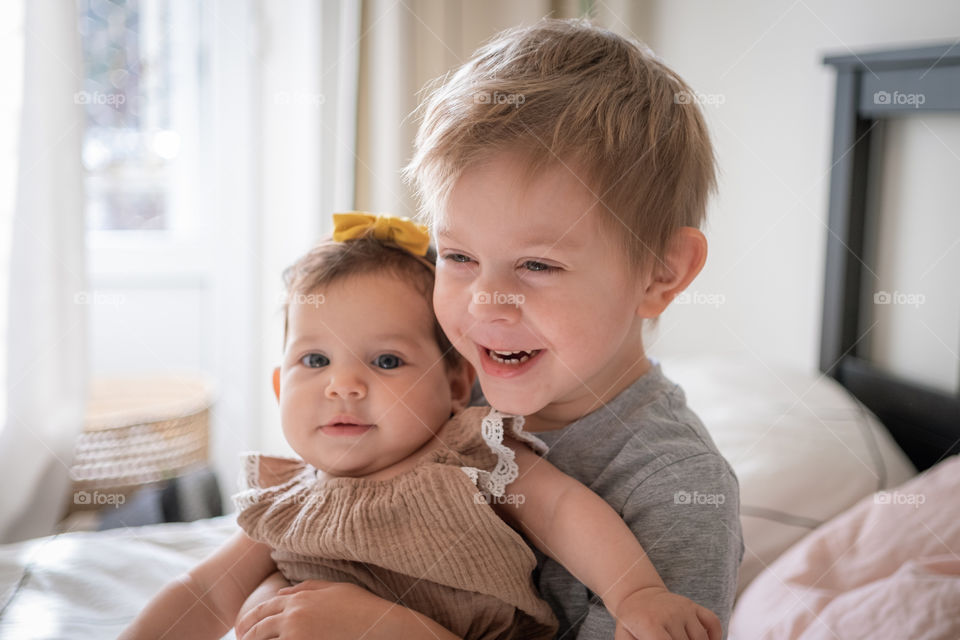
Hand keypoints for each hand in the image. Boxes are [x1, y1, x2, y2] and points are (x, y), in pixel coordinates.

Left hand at [234, 579, 459, 639]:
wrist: (378, 624)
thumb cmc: (360, 605)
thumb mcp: (334, 589)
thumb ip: (308, 587)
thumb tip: (283, 592)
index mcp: (300, 597)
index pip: (266, 607)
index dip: (252, 618)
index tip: (243, 626)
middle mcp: (294, 613)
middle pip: (260, 625)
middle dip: (246, 633)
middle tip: (239, 639)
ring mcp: (297, 632)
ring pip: (266, 638)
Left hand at [612, 587, 721, 639]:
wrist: (638, 596)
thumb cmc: (631, 624)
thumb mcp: (625, 637)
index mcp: (650, 624)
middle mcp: (670, 614)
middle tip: (669, 639)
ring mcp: (685, 608)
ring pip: (701, 639)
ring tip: (682, 639)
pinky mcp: (694, 606)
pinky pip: (714, 623)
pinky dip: (715, 636)